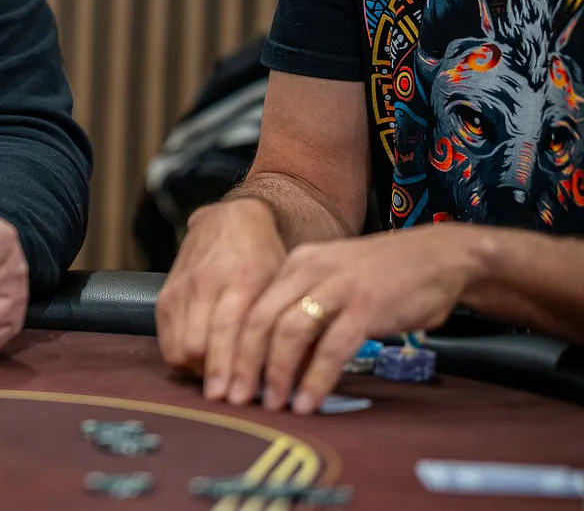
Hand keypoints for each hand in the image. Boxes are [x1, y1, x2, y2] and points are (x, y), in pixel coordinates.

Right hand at [155, 197, 286, 398]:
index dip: (231, 369)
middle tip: (230, 399)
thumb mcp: (284, 282)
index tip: (238, 400)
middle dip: (213, 377)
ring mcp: (181, 288)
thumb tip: (300, 377)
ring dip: (197, 371)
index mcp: (242, 279)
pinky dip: (181, 358)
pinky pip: (166, 339)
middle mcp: (206, 283)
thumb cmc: (266, 256)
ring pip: (178, 346)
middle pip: (198, 345)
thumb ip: (288, 324)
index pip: (229, 332)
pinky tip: (201, 364)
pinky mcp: (165, 294)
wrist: (230, 220)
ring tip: (218, 383)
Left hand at [227, 225, 475, 413]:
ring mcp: (338, 285)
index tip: (220, 379)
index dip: (230, 345)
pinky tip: (308, 401)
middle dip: (242, 363)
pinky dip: (316, 378)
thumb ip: (305, 314)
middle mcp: (309, 269)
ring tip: (271, 404)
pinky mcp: (367, 305)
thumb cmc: (384, 279)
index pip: (249, 306)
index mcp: (295, 264)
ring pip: (290, 331)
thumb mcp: (333, 285)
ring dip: (276, 373)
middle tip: (232, 398)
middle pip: (260, 319)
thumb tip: (275, 366)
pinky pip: (332, 346)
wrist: (440, 258)